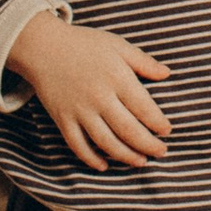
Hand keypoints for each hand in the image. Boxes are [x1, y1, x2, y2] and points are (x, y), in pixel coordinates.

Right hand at [7, 16, 171, 169]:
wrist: (43, 47)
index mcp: (117, 78)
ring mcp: (79, 110)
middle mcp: (99, 97)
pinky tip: (103, 166)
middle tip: (161, 152)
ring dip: (125, 156)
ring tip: (140, 162)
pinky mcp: (62, 119)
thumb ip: (143, 61)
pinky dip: (90, 158)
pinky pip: (77, 144)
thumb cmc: (84, 44)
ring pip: (106, 141)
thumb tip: (167, 73)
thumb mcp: (118, 46)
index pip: (144, 108)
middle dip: (148, 145)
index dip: (158, 123)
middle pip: (128, 129)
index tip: (167, 131)